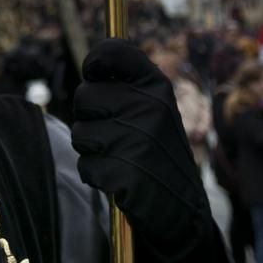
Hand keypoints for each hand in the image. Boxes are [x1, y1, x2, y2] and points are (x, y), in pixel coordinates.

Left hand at [72, 39, 213, 262]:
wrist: (183, 211)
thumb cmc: (159, 153)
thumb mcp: (156, 109)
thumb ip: (129, 84)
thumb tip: (93, 63)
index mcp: (158, 87)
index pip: (113, 52)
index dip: (94, 62)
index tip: (95, 74)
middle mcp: (149, 107)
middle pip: (84, 95)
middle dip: (90, 117)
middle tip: (114, 133)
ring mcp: (137, 140)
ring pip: (80, 132)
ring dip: (91, 149)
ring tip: (119, 157)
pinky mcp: (124, 173)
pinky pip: (85, 165)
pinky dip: (95, 175)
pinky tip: (118, 179)